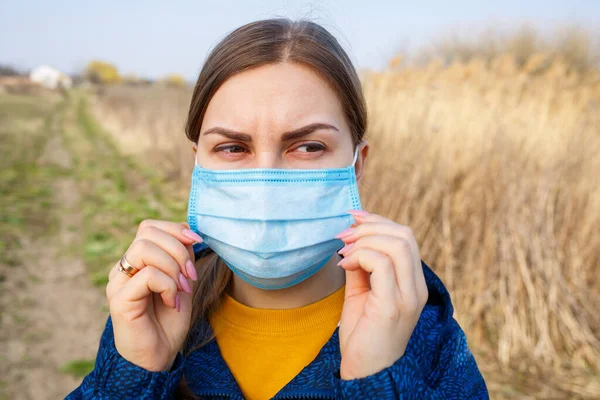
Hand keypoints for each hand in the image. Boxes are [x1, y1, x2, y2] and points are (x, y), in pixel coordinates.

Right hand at [105, 219, 202, 371]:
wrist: (158, 357)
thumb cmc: (169, 321)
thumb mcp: (182, 282)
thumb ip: (182, 257)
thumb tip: (189, 232)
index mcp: (137, 261)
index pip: (149, 227)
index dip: (176, 229)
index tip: (197, 243)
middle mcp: (123, 268)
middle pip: (146, 232)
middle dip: (178, 249)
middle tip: (190, 275)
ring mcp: (118, 282)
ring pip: (144, 249)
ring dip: (172, 266)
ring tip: (181, 288)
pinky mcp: (120, 299)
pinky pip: (148, 275)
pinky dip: (167, 285)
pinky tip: (171, 302)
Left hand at [335, 210, 428, 379]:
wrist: (366, 373)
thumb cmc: (363, 335)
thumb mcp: (361, 293)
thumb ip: (360, 266)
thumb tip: (350, 239)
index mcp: (412, 282)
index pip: (405, 237)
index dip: (378, 220)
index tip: (352, 217)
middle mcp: (416, 287)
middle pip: (404, 235)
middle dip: (370, 226)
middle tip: (343, 235)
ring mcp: (408, 297)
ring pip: (397, 244)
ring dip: (365, 239)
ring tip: (343, 250)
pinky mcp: (393, 306)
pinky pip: (382, 264)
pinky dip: (360, 256)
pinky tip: (344, 264)